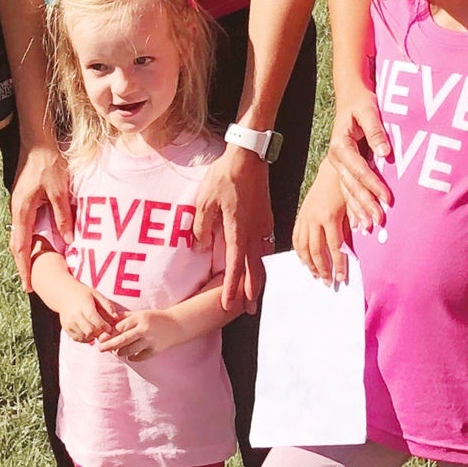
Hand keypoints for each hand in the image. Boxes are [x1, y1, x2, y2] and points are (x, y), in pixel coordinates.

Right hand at [9, 144, 73, 286]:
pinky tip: (40, 242)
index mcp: (22, 210)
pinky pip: (25, 224)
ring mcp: (19, 204)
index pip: (21, 246)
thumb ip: (63, 216)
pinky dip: (30, 237)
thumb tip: (69, 239)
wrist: (38, 140)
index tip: (28, 284)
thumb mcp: (60, 190)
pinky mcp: (24, 198)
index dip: (24, 267)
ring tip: (35, 267)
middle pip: (17, 244)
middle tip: (31, 283)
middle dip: (23, 264)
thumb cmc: (48, 163)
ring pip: (20, 234)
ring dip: (26, 251)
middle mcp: (17, 210)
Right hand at [56, 285, 125, 345]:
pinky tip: (90, 335)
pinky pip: (77, 338)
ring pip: (83, 336)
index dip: (103, 326)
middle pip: (89, 330)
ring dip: (92, 337)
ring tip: (97, 333)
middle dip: (98, 333)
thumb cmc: (84, 294)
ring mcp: (68, 322)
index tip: (109, 329)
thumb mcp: (96, 294)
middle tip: (104, 332)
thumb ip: (107, 305)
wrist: (64, 293)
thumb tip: (116, 317)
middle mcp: (74, 314)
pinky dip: (85, 339)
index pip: (94, 319)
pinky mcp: (66, 327)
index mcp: (83, 304)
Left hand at [95, 309, 177, 361]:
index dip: (110, 333)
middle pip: (123, 339)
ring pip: (130, 350)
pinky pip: (139, 357)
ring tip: (117, 352)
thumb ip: (125, 317)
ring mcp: (150, 340)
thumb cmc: (155, 318)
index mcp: (140, 318)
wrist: (176, 325)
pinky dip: (133, 358)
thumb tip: (108, 320)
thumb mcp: (141, 314)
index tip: (102, 337)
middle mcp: (144, 329)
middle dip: (110, 345)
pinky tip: (130, 356)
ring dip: (121, 352)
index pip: (120, 327)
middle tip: (100, 349)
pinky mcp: (155, 350)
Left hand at [195, 146, 274, 311]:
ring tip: (257, 293)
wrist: (249, 156)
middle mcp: (254, 231)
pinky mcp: (266, 217)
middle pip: (254, 269)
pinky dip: (263, 260)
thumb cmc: (225, 176)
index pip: (235, 266)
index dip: (231, 288)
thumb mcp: (205, 200)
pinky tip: (260, 263)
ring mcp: (263, 224)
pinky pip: (265, 245)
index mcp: (238, 230)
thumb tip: (201, 246)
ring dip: (259, 278)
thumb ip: (202, 226)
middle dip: (251, 292)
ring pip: (262, 258)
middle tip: (249, 310)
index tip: (227, 304)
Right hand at [293, 165, 353, 285]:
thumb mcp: (353, 206)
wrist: (332, 169)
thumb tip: (354, 249)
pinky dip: (299, 251)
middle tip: (328, 282)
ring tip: (315, 275)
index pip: (334, 247)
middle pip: (316, 250)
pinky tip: (303, 260)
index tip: (342, 278)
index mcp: (330, 217)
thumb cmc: (346, 186)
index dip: (338, 265)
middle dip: (322, 269)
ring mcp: (305, 216)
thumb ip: (352, 227)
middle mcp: (314, 218)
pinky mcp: (301, 214)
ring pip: (303, 246)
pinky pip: (296, 237)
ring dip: (309, 263)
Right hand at [322, 85, 392, 227]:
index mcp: (340, 145)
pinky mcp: (344, 167)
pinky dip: (353, 206)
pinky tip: (358, 222)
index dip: (373, 185)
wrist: (350, 96)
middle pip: (351, 185)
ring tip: (369, 226)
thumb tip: (385, 153)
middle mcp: (336, 158)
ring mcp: (338, 164)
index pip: (359, 169)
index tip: (388, 198)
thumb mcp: (369, 111)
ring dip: (358, 209)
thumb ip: (376, 132)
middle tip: (379, 221)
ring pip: (348, 191)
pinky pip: (348, 190)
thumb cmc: (361, 102)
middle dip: (365, 204)